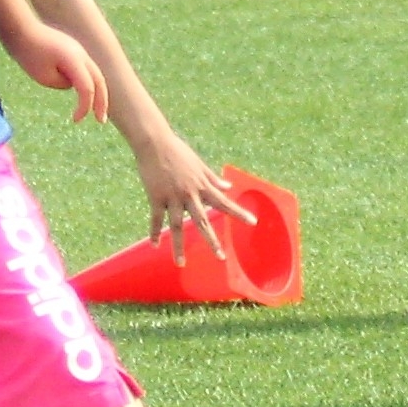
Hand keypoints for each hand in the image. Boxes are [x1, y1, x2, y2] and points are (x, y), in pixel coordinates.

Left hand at [2, 23, 108, 123]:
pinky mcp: (73, 50)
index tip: (75, 120)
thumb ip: (63, 83)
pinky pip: (86, 69)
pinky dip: (88, 82)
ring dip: (97, 92)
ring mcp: (78, 50)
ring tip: (95, 110)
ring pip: (95, 74)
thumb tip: (72, 84)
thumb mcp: (43, 76)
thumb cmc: (28, 54)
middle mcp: (81, 54)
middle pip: (99, 80)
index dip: (85, 107)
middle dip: (102, 101)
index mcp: (74, 60)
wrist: (20, 30)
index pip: (87, 89)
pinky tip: (84, 95)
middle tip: (100, 120)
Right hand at [133, 131, 256, 264]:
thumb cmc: (177, 150)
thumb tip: (228, 187)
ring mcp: (171, 198)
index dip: (238, 213)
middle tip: (221, 257)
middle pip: (202, 222)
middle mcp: (189, 194)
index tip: (252, 222)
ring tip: (181, 263)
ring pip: (176, 227)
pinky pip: (156, 219)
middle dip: (211, 240)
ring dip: (179, 246)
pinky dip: (155, 233)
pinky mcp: (156, 197)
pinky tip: (155, 246)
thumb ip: (213, 178)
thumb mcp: (199, 164)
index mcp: (202, 185)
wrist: (154, 143)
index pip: (224, 202)